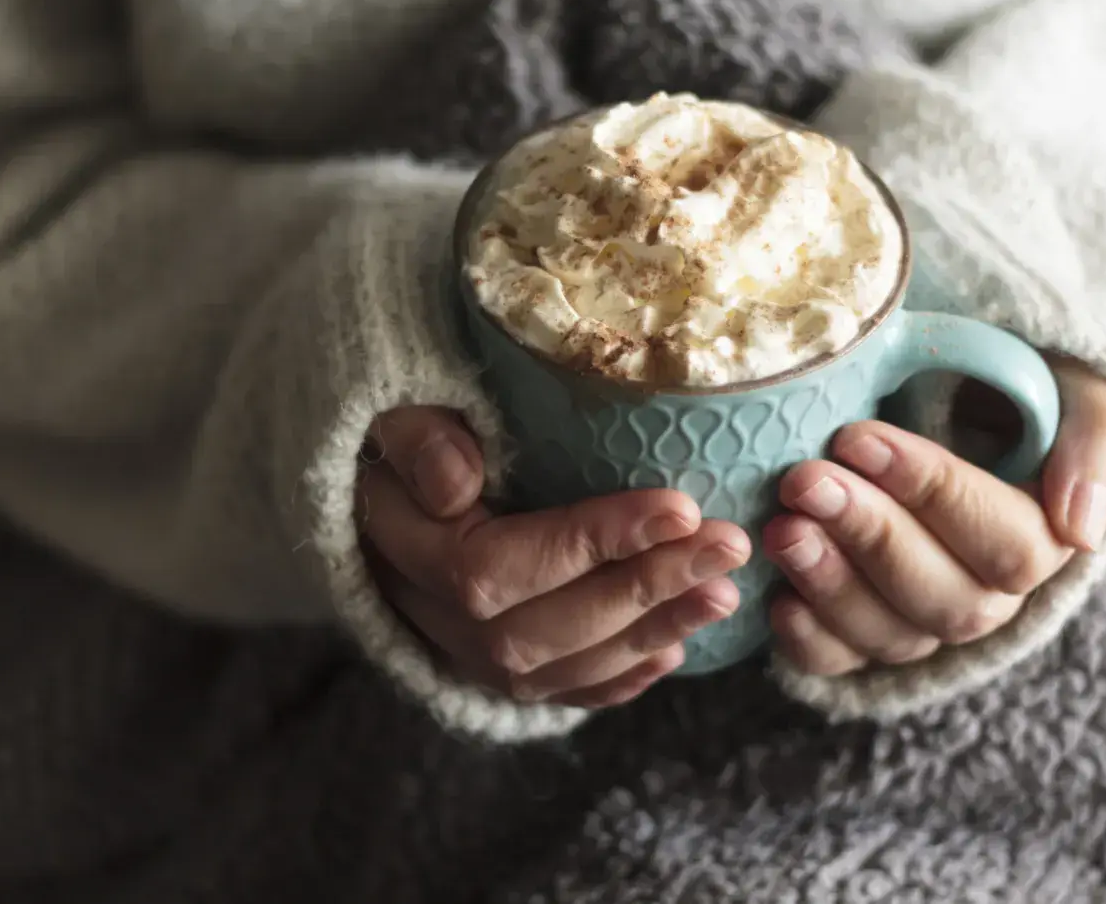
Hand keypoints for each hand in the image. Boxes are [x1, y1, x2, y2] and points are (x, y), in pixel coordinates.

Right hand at [359, 407, 750, 706]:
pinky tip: (679, 648)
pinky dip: (623, 679)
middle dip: (645, 589)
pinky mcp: (499, 670)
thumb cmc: (405, 434)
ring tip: (725, 592)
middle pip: (545, 628)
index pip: (502, 567)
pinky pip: (565, 692)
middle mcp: (438, 620)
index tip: (679, 505)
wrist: (378, 488)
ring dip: (652, 632)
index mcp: (412, 554)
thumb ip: (419, 440)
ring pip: (565, 667)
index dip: (594, 542)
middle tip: (727, 545)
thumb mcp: (395, 413)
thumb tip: (457, 485)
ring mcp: (470, 655)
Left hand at [766, 362, 1105, 676]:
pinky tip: (774, 600)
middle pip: (945, 598)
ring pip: (891, 635)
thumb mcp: (1081, 386)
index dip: (931, 493)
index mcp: (1046, 537)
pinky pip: (842, 662)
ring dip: (832, 585)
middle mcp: (988, 594)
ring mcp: (923, 620)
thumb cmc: (1012, 386)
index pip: (1005, 541)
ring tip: (781, 529)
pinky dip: (808, 640)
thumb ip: (1098, 437)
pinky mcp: (864, 634)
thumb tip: (1080, 528)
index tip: (858, 436)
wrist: (949, 394)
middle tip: (805, 480)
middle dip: (870, 536)